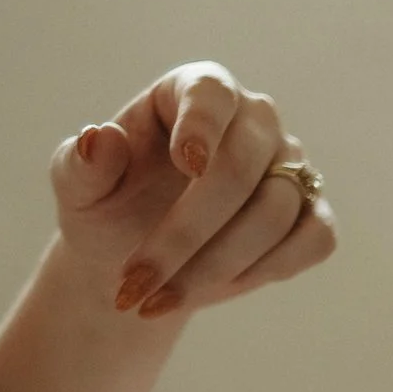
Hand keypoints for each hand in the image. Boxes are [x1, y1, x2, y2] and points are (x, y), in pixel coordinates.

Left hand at [52, 62, 336, 319]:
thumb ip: (81, 163)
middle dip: (186, 233)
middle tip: (136, 282)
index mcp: (195, 91)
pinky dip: (267, 270)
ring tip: (160, 299)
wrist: (145, 260)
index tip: (187, 165)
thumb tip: (99, 139)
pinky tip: (219, 288)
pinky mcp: (313, 214)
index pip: (211, 94)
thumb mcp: (79, 189)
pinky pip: (313, 240)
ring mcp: (292, 168)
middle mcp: (254, 121)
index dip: (203, 126)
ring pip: (275, 213)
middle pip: (241, 169)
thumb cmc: (110, 209)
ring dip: (215, 265)